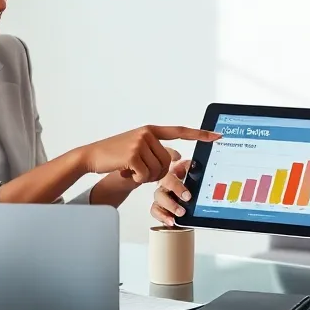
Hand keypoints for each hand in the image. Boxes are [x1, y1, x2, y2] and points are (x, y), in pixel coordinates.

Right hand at [79, 126, 218, 183]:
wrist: (92, 156)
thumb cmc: (116, 155)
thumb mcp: (138, 148)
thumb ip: (156, 150)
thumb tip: (176, 158)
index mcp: (151, 130)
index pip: (181, 131)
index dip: (200, 135)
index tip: (218, 136)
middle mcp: (148, 133)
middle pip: (167, 163)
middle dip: (155, 173)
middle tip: (138, 169)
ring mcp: (140, 142)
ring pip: (157, 171)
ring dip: (145, 177)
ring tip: (131, 168)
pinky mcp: (133, 154)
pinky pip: (145, 176)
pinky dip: (137, 179)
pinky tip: (126, 171)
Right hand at [150, 158, 191, 225]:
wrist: (189, 187)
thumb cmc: (189, 178)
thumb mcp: (192, 171)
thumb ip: (193, 168)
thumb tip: (195, 166)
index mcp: (172, 173)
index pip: (170, 178)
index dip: (177, 188)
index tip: (187, 197)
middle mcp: (164, 184)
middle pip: (162, 192)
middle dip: (172, 203)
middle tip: (182, 210)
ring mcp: (161, 196)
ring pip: (158, 202)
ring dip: (167, 210)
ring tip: (177, 217)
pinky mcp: (160, 207)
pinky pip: (155, 211)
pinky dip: (162, 217)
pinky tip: (170, 222)